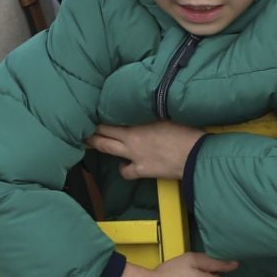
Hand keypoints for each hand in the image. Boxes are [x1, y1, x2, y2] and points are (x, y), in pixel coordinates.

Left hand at [87, 121, 202, 180]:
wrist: (195, 154)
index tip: (92, 111)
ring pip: (108, 150)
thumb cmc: (186, 132)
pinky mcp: (142, 170)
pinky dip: (123, 169)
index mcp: (137, 124)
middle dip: (91, 131)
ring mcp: (134, 156)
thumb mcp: (169, 115)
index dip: (99, 116)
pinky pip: (125, 171)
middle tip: (81, 127)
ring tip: (89, 143)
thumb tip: (148, 105)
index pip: (111, 119)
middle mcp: (131, 139)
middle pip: (103, 134)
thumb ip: (154, 111)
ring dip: (98, 145)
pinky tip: (124, 166)